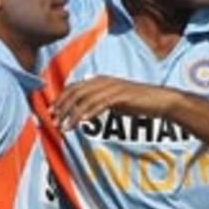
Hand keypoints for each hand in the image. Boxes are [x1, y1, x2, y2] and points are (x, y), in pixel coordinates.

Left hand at [51, 76, 175, 131]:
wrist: (159, 101)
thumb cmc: (135, 103)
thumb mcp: (112, 101)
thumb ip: (97, 102)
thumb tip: (81, 111)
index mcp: (100, 80)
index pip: (73, 87)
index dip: (59, 99)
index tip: (49, 113)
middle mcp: (104, 81)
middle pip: (76, 92)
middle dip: (62, 107)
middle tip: (53, 122)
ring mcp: (113, 87)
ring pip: (85, 99)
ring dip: (72, 114)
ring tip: (64, 128)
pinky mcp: (122, 96)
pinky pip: (100, 104)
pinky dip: (88, 113)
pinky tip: (81, 123)